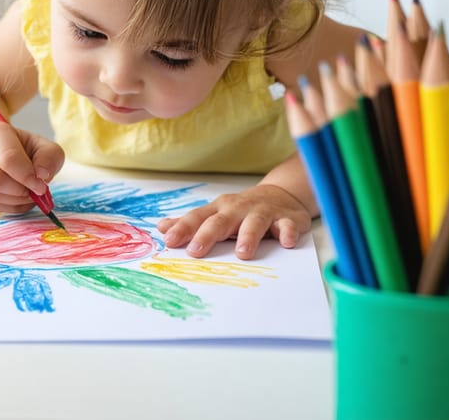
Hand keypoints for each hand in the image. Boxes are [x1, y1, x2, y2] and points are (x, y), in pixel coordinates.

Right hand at [0, 120, 64, 212]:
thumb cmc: (16, 145)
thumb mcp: (39, 144)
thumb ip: (49, 157)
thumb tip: (43, 178)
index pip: (9, 159)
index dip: (28, 177)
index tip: (42, 186)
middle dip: (20, 192)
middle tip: (34, 193)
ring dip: (15, 202)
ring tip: (27, 195)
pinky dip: (7, 207)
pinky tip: (17, 200)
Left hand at [156, 184, 311, 259]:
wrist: (280, 195)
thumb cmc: (241, 210)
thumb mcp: (215, 214)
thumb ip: (191, 223)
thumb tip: (161, 228)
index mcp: (219, 209)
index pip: (197, 218)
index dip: (182, 229)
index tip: (169, 241)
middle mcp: (238, 209)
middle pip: (221, 221)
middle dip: (207, 235)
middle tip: (195, 251)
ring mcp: (263, 212)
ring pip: (254, 222)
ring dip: (248, 236)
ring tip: (243, 253)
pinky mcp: (287, 218)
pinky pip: (288, 225)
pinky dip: (288, 232)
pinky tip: (286, 242)